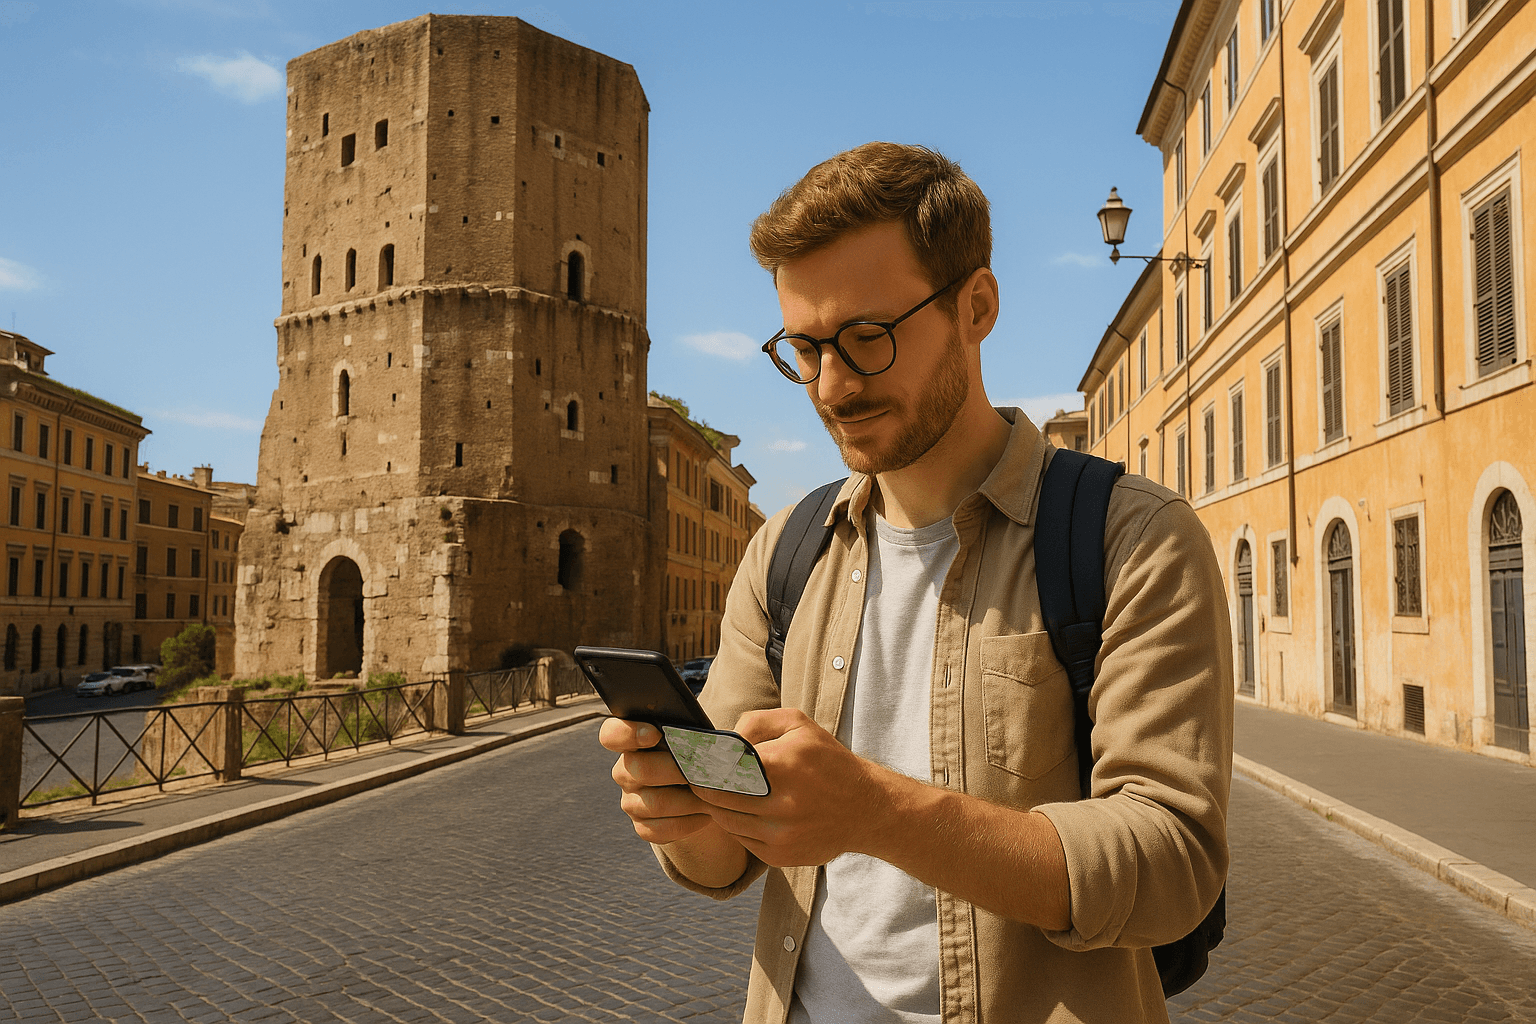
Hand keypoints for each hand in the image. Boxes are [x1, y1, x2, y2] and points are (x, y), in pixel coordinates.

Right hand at [600, 718, 716, 845]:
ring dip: (689, 799)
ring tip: (714, 795)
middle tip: (703, 768)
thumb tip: (718, 734)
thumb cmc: (701, 754)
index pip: (611, 735)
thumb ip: (695, 731)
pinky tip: (707, 815)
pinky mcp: (642, 826)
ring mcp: (631, 800)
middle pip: (638, 769)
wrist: (705, 790)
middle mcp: (625, 771)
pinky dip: (688, 823)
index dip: (627, 732)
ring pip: (654, 802)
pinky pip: (659, 830)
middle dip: (675, 768)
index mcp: (632, 742)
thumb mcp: (696, 738)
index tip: (655, 733)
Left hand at [689, 708, 898, 867]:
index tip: (692, 759)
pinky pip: (740, 839)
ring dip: (717, 805)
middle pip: (715, 796)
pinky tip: (747, 811)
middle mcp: (780, 803)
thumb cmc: (828, 761)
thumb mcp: (798, 725)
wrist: (866, 809)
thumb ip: (755, 722)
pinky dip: (736, 824)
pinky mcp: (779, 856)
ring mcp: (779, 834)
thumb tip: (722, 740)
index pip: (720, 767)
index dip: (701, 764)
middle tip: (697, 776)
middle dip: (702, 785)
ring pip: (724, 819)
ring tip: (722, 791)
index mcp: (782, 765)